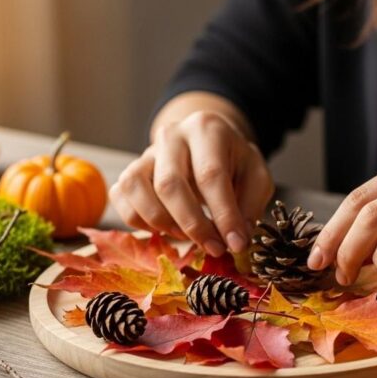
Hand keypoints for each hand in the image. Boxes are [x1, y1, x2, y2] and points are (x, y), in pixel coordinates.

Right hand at [110, 111, 273, 256]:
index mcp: (206, 129)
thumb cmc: (234, 163)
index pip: (210, 175)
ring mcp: (145, 152)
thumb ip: (250, 206)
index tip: (235, 244)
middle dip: (193, 225)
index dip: (223, 215)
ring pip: (136, 188)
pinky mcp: (129, 171)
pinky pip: (120, 197)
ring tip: (186, 236)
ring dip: (161, 222)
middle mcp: (170, 135)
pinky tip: (163, 229)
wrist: (207, 145)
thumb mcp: (256, 177)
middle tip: (214, 248)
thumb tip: (237, 241)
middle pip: (169, 184)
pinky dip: (138, 221)